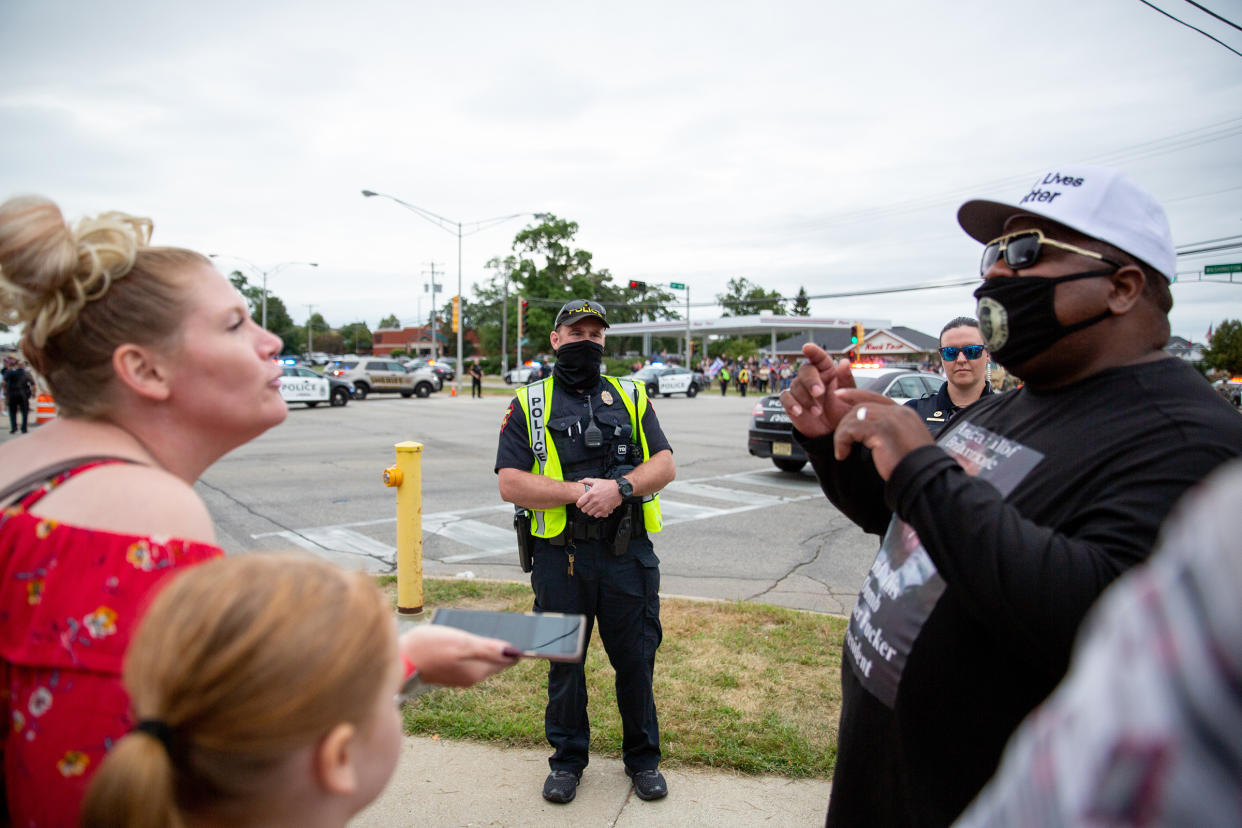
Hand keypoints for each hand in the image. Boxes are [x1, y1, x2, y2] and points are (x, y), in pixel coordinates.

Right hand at [398, 625, 520, 686]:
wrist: (397, 659)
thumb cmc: (429, 649)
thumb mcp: (461, 644)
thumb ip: (488, 649)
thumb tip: (513, 652)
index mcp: (478, 671)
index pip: (508, 659)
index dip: (515, 646)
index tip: (524, 631)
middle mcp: (471, 677)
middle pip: (495, 658)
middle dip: (502, 644)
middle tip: (509, 624)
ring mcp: (459, 674)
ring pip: (481, 657)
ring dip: (486, 644)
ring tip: (489, 625)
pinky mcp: (447, 670)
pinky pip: (467, 657)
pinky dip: (471, 646)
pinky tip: (466, 634)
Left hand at [575, 477, 622, 517]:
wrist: (619, 489)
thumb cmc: (607, 485)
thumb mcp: (596, 481)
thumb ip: (586, 481)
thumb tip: (579, 481)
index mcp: (591, 494)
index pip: (579, 503)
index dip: (578, 504)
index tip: (580, 504)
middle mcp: (594, 501)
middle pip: (584, 510)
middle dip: (584, 508)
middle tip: (586, 506)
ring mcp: (600, 506)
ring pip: (589, 513)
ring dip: (589, 511)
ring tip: (591, 508)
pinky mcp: (605, 510)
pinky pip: (597, 515)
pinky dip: (596, 513)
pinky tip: (597, 509)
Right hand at [780, 345, 856, 438]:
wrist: (832, 432)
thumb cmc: (842, 411)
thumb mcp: (849, 396)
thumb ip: (847, 379)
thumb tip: (844, 362)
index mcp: (827, 372)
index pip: (819, 357)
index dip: (813, 351)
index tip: (807, 347)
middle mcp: (812, 378)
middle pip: (805, 370)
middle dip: (811, 381)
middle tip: (819, 392)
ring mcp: (800, 389)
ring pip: (796, 385)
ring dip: (807, 399)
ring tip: (818, 412)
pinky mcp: (791, 401)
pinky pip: (785, 397)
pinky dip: (791, 403)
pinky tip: (799, 411)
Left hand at [831, 388, 933, 479]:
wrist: (925, 477)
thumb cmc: (916, 467)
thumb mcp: (905, 443)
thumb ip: (890, 432)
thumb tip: (871, 435)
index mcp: (905, 414)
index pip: (876, 397)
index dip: (855, 394)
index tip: (840, 394)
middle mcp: (899, 412)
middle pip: (862, 405)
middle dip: (845, 420)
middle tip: (840, 438)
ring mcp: (891, 419)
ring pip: (855, 415)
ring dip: (843, 433)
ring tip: (843, 450)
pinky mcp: (881, 430)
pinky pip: (851, 428)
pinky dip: (842, 441)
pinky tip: (843, 454)